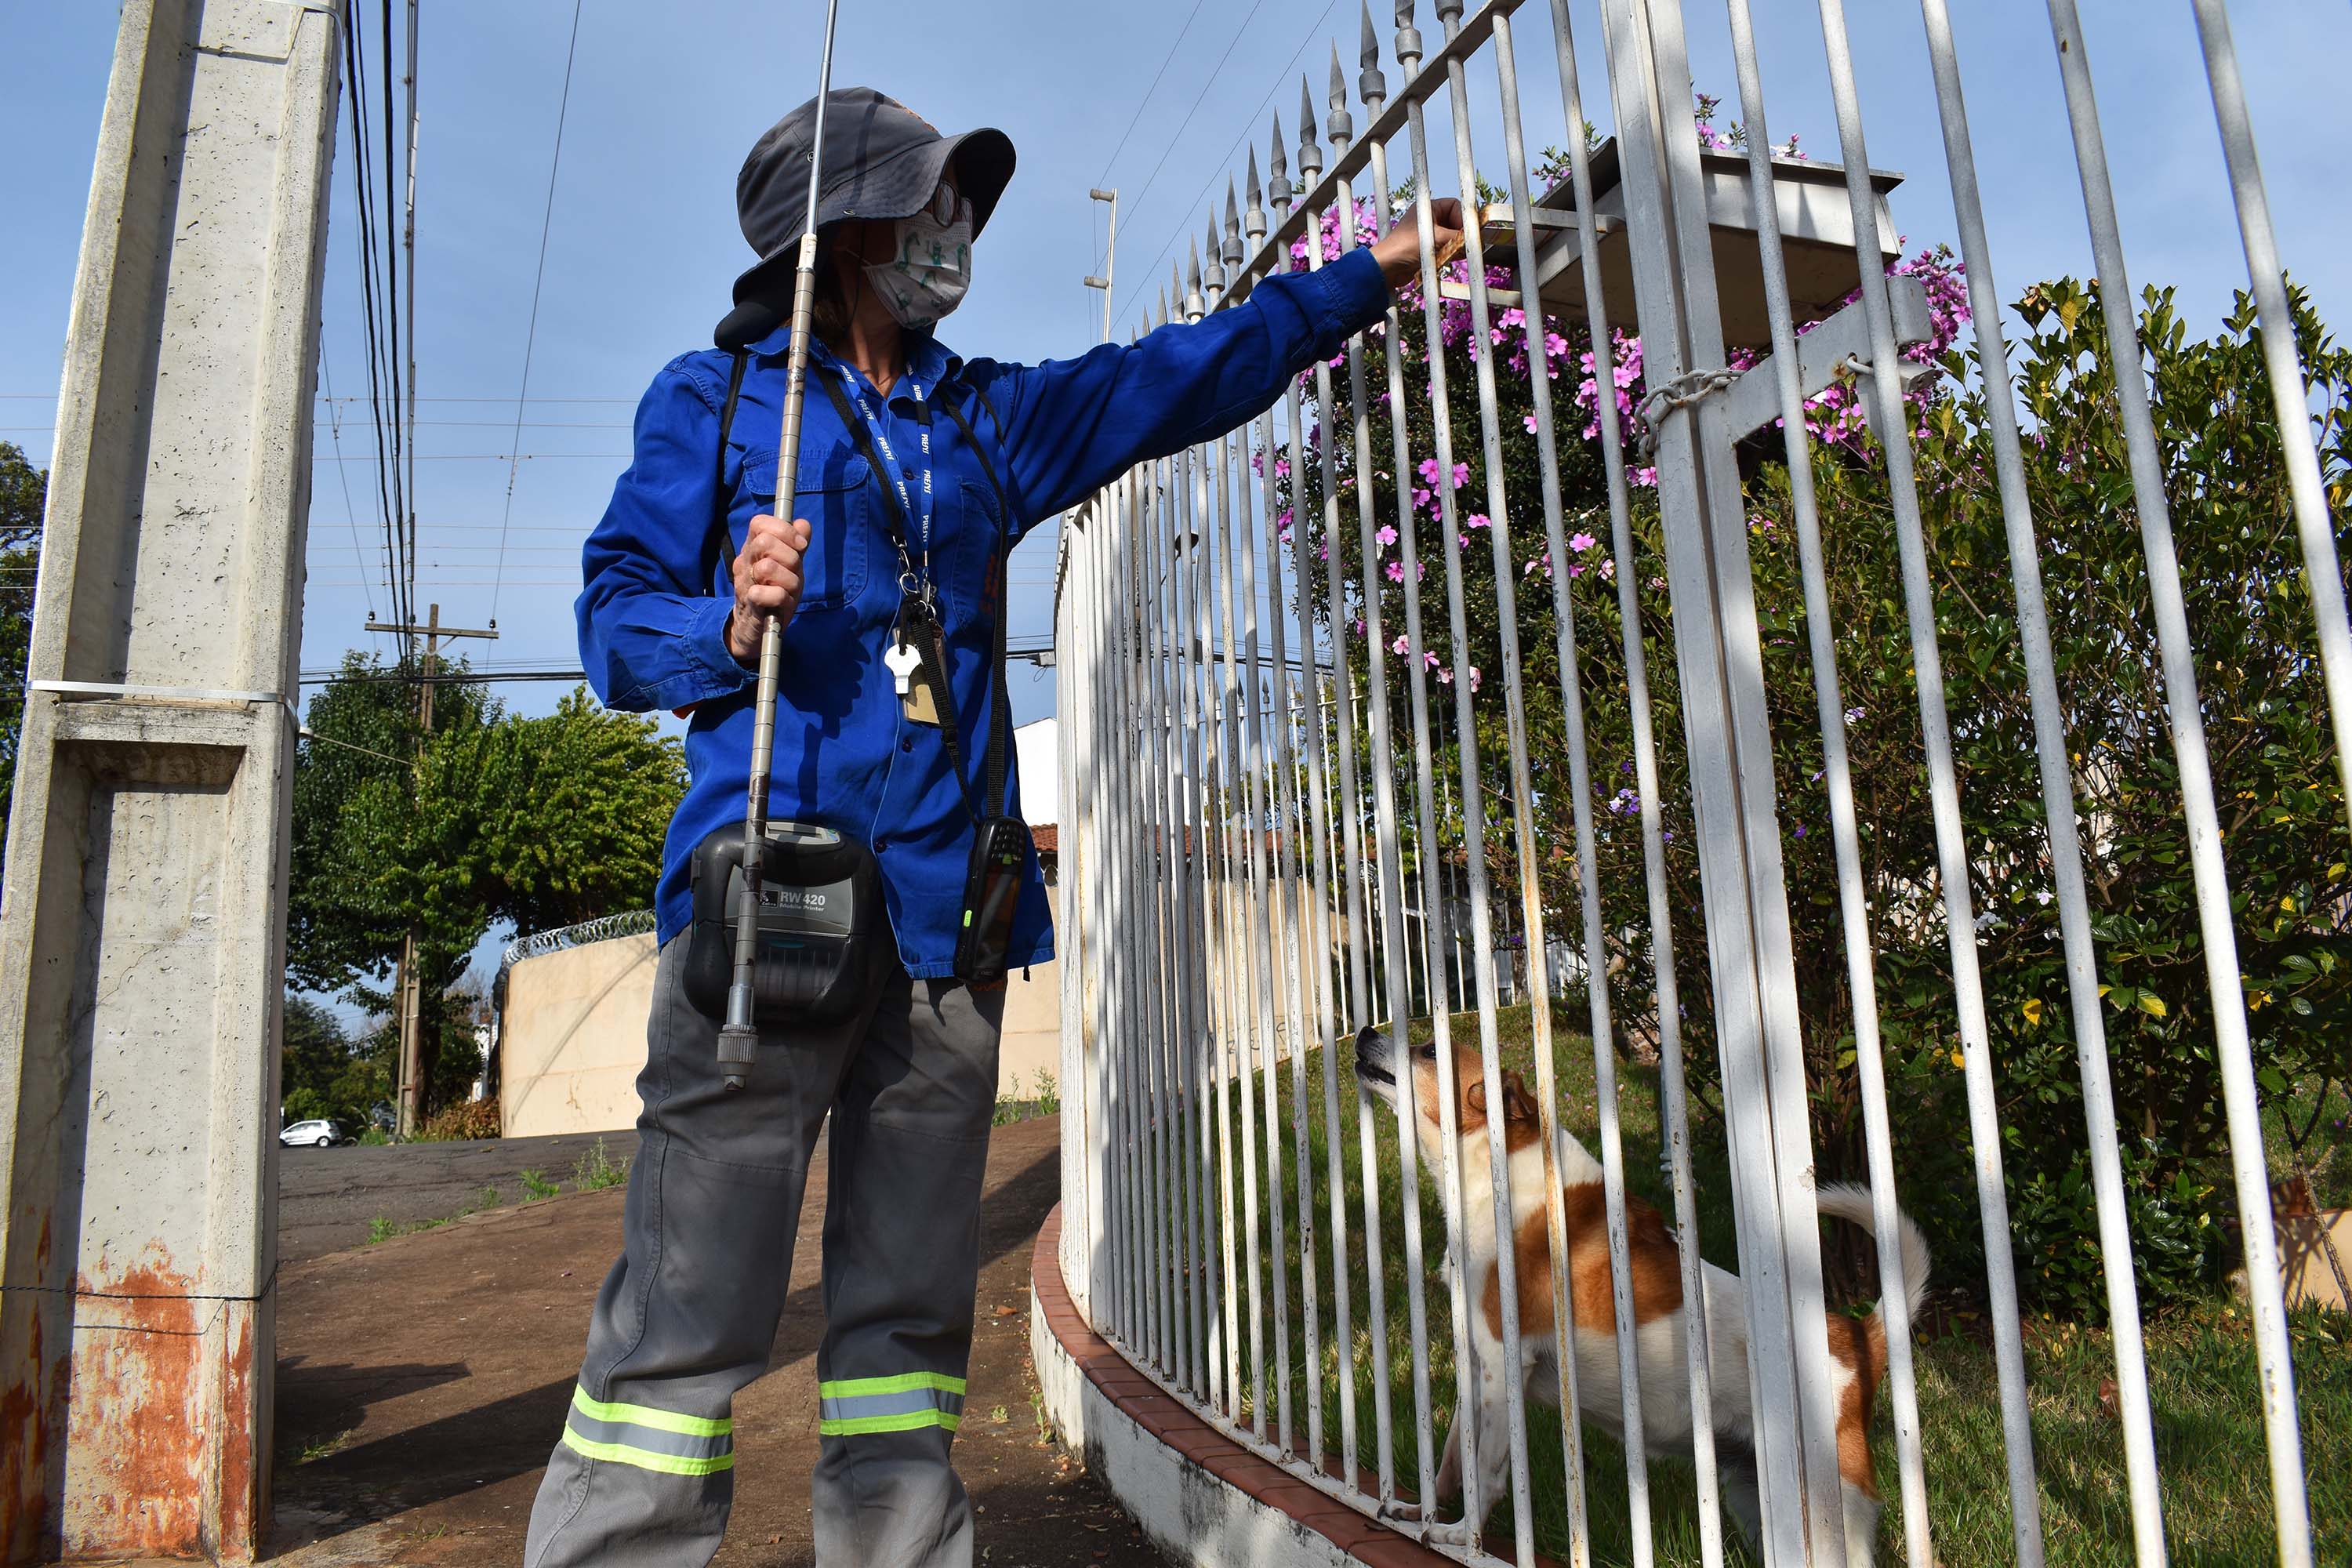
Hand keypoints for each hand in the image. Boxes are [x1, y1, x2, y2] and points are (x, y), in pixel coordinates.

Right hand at [727, 512, 810, 663]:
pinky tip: (781, 602)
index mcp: (753, 548)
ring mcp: (744, 582)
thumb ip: (795, 545)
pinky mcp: (750, 604)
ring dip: (789, 580)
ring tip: (788, 590)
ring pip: (768, 567)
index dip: (784, 530)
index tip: (800, 545)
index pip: (759, 523)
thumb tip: (802, 523)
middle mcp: (745, 561)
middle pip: (765, 542)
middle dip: (790, 557)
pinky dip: (781, 598)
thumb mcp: (788, 566)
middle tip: (794, 572)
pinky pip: (768, 593)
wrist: (753, 627)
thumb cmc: (773, 591)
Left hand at [1369, 197, 1466, 289]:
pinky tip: (1453, 258)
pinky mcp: (1427, 250)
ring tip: (1459, 252)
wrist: (1386, 269)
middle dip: (1462, 233)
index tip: (1471, 231)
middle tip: (1469, 243)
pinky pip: (1446, 248)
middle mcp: (1428, 219)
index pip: (1455, 206)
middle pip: (1455, 222)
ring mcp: (1427, 234)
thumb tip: (1477, 237)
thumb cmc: (1405, 247)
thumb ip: (1459, 237)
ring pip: (1452, 236)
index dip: (1464, 217)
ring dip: (1457, 245)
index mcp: (1427, 208)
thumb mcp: (1437, 239)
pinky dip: (1451, 253)